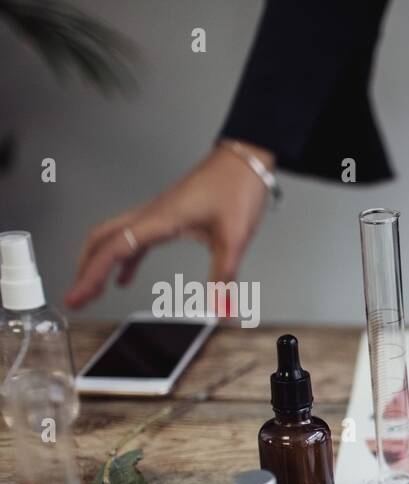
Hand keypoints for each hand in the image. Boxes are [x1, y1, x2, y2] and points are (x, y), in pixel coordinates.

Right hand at [65, 141, 274, 309]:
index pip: (114, 250)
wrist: (244, 161)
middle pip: (101, 241)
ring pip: (113, 237)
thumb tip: (222, 310)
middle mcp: (151, 214)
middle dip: (84, 270)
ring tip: (91, 290)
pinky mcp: (166, 215)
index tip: (78, 296)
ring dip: (98, 263)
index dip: (91, 275)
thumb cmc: (237, 188)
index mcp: (160, 219)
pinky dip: (124, 259)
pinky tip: (125, 277)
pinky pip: (134, 238)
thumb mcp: (234, 238)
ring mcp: (156, 214)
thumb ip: (224, 277)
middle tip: (76, 297)